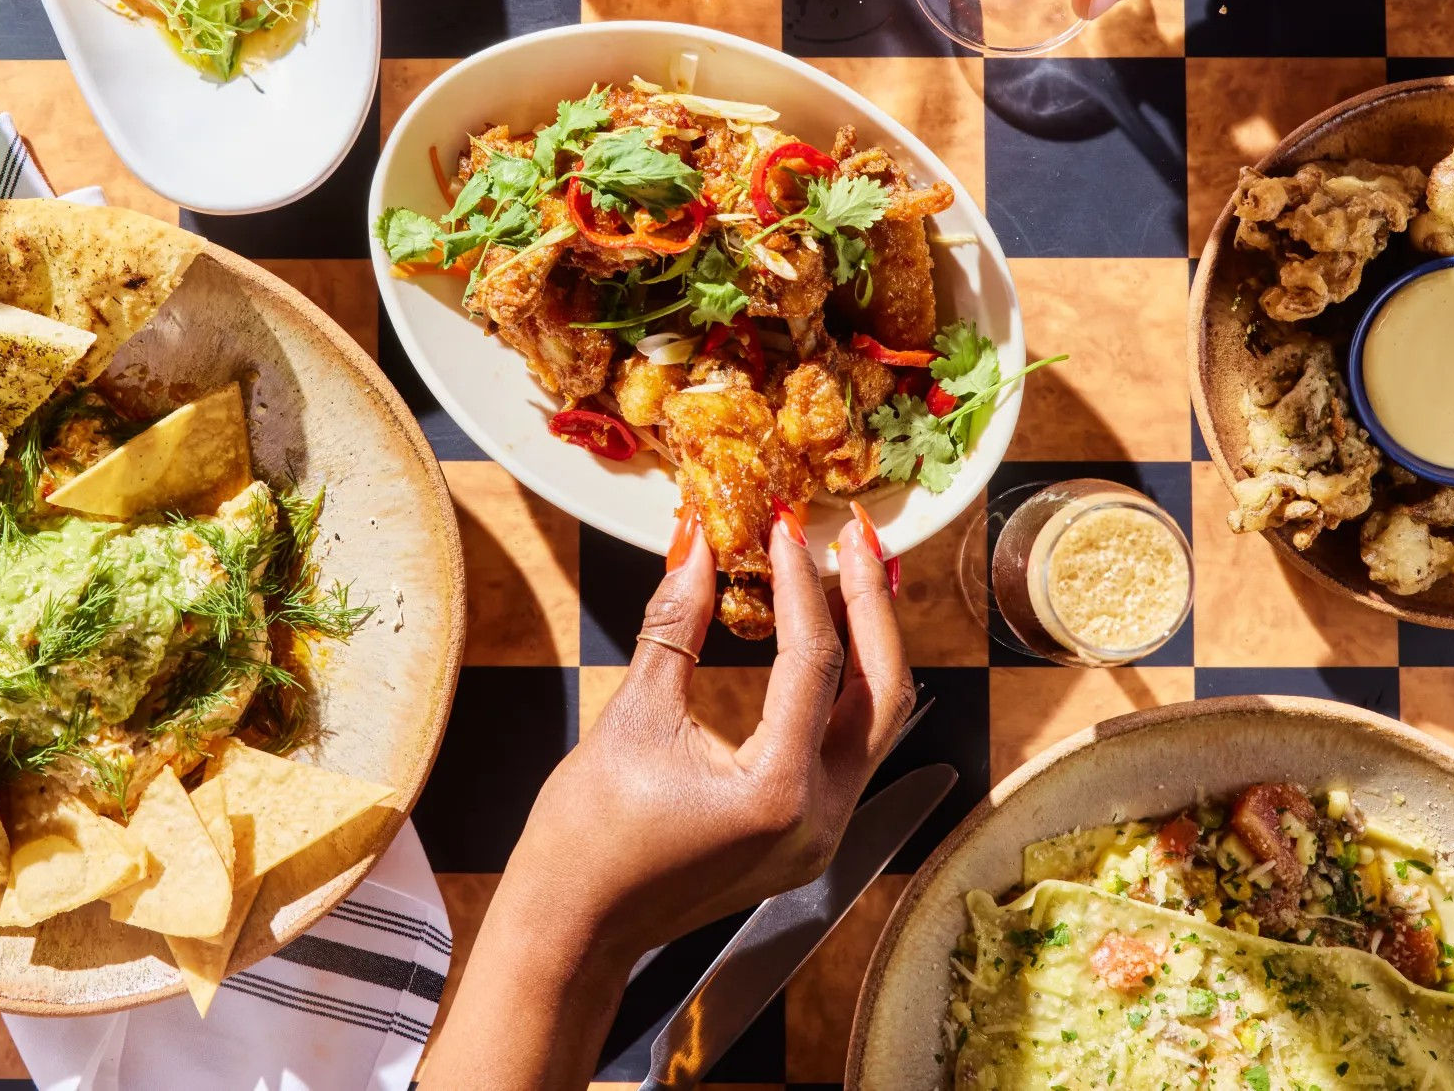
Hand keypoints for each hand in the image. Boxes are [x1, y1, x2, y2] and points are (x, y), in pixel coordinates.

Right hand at [516, 504, 914, 950]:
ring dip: (867, 643)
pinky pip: (849, 748)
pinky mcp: (807, 838)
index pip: (814, 661)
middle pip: (882, 690)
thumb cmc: (587, 837)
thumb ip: (677, 624)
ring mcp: (821, 835)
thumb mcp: (634, 715)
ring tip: (849, 574)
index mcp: (779, 791)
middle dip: (870, 604)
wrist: (572, 929)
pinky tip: (822, 639)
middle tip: (855, 536)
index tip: (785, 525)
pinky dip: (843, 688)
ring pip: (876, 721)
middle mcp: (820, 818)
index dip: (801, 581)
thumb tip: (697, 547)